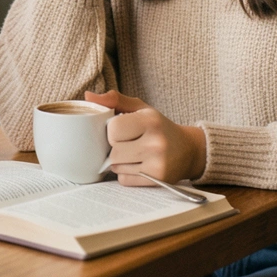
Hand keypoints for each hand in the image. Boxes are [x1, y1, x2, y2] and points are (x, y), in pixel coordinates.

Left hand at [85, 90, 206, 185]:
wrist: (189, 150)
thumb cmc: (159, 127)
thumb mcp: (141, 108)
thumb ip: (115, 100)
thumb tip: (87, 96)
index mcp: (150, 121)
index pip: (113, 129)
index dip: (112, 131)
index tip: (122, 130)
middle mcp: (156, 143)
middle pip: (113, 152)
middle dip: (115, 148)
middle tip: (127, 144)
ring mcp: (158, 164)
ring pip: (116, 167)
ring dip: (118, 162)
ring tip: (133, 154)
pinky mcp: (158, 180)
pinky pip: (125, 180)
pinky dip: (126, 174)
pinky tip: (138, 166)